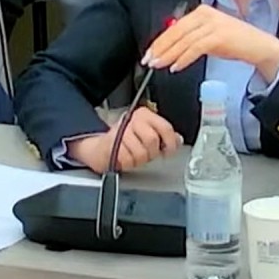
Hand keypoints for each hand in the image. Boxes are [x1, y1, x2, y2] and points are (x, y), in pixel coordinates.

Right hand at [65, 107, 181, 173]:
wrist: (100, 147)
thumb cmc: (126, 141)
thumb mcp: (147, 134)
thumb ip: (164, 136)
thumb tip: (178, 139)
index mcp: (144, 115)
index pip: (165, 128)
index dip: (170, 143)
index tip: (168, 151)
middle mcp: (132, 120)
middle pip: (152, 140)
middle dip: (151, 153)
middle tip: (147, 154)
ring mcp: (120, 131)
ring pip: (140, 152)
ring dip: (138, 160)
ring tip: (134, 156)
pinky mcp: (110, 144)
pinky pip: (128, 159)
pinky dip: (128, 163)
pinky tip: (125, 159)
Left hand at [145, 4, 278, 79]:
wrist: (260, 47)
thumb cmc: (235, 42)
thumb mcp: (209, 35)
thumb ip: (191, 37)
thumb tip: (169, 47)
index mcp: (201, 11)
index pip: (174, 27)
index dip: (160, 41)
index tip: (149, 52)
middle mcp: (205, 14)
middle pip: (176, 32)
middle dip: (160, 48)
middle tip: (149, 60)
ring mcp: (212, 24)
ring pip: (183, 41)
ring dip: (169, 55)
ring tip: (159, 65)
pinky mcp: (218, 36)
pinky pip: (195, 48)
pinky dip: (183, 58)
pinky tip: (176, 66)